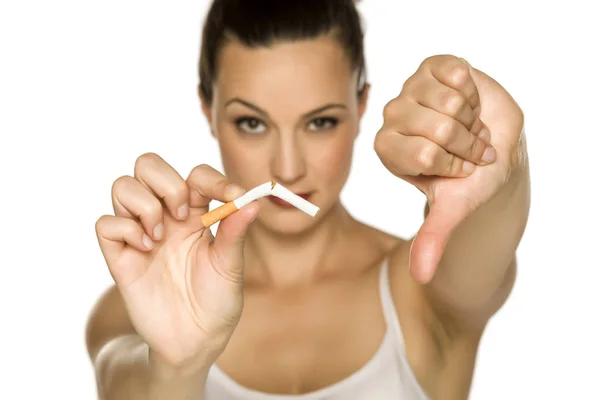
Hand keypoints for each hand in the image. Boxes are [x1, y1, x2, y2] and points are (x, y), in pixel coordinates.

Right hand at [95, 153, 259, 368]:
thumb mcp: (231, 266)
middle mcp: (166, 217)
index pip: (196, 175)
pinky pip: (105, 223)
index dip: (212, 179)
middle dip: (165, 182)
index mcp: (197, 214)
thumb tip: (253, 200)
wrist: (194, 340)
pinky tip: (144, 251)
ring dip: (144, 205)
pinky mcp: (120, 256)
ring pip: (123, 186)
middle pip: (148, 165)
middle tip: (181, 214)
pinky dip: (124, 229)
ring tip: (160, 237)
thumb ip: (235, 232)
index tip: (230, 196)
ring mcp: (141, 233)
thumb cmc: (217, 301)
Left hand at [374, 55, 524, 283]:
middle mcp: (391, 118)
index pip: (425, 155)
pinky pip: (458, 74)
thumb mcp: (452, 209)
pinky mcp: (431, 66)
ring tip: (468, 126)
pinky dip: (475, 92)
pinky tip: (469, 102)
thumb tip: (420, 276)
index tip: (457, 169)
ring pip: (451, 102)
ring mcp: (410, 89)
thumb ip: (433, 238)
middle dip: (468, 144)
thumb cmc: (467, 179)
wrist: (490, 149)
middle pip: (441, 128)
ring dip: (472, 120)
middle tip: (467, 149)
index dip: (454, 164)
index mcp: (387, 150)